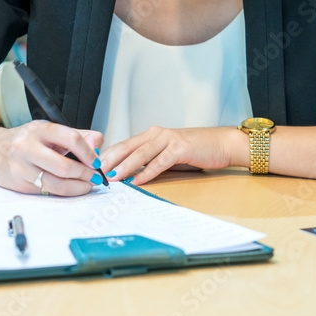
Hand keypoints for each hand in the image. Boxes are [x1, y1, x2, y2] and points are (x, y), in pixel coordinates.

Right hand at [0, 121, 104, 195]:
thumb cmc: (26, 140)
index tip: (96, 162)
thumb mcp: (49, 130)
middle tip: (95, 178)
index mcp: (40, 129)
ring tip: (86, 185)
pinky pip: (47, 192)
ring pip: (56, 184)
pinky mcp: (19, 184)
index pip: (71, 139)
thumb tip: (97, 148)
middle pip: (64, 166)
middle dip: (85, 174)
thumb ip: (76, 136)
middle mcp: (28, 146)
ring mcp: (21, 167)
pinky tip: (70, 188)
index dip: (88, 153)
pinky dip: (63, 193)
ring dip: (77, 187)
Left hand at [98, 126, 235, 184]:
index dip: (107, 156)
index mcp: (151, 135)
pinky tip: (137, 181)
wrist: (222, 144)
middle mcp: (156, 134)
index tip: (93, 168)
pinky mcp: (180, 148)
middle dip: (110, 161)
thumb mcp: (167, 154)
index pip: (123, 145)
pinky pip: (160, 162)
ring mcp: (168, 140)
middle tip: (95, 173)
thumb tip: (129, 174)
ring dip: (125, 166)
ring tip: (112, 177)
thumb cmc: (195, 150)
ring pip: (140, 154)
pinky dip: (147, 172)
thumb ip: (150, 160)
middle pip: (126, 147)